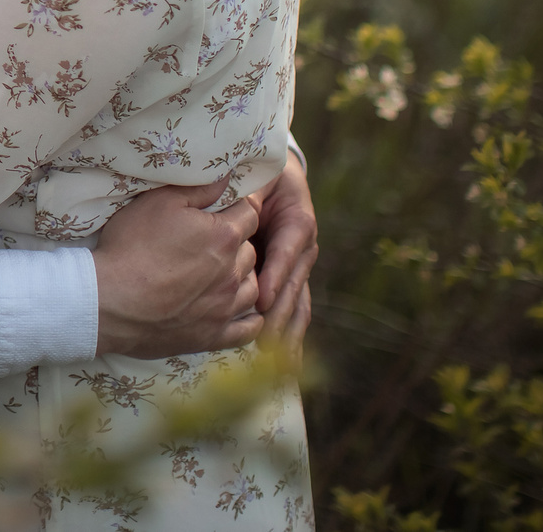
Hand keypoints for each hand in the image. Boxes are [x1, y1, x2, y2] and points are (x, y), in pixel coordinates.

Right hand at [93, 178, 262, 357]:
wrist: (110, 301)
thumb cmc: (131, 246)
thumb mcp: (158, 202)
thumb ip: (199, 189)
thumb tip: (227, 177)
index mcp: (223, 236)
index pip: (250, 214)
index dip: (237, 208)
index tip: (221, 210)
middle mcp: (232, 272)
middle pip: (251, 251)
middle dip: (237, 243)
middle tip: (212, 242)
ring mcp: (225, 307)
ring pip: (252, 287)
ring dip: (242, 278)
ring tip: (221, 274)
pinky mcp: (213, 335)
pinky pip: (248, 329)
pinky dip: (249, 319)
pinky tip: (239, 311)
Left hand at [252, 151, 318, 348]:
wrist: (272, 178)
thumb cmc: (257, 176)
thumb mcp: (255, 176)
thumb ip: (247, 192)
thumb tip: (240, 204)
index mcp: (297, 220)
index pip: (287, 249)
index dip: (275, 274)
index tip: (261, 298)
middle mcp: (302, 248)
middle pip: (294, 284)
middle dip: (280, 313)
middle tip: (265, 340)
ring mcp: (299, 268)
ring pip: (297, 303)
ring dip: (287, 332)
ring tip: (277, 361)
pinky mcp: (290, 282)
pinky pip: (294, 311)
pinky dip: (290, 337)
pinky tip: (287, 365)